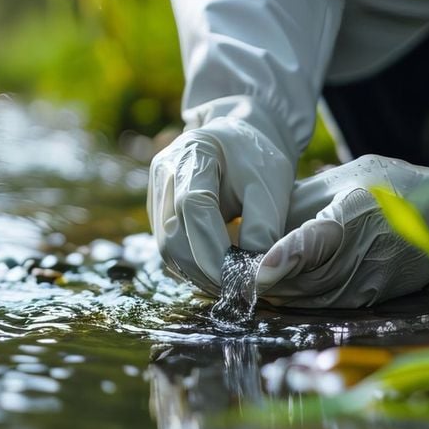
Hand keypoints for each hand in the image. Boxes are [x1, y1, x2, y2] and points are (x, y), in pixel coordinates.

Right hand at [148, 116, 295, 293]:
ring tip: (229, 284)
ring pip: (166, 246)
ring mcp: (156, 190)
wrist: (241, 138)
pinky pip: (168, 245)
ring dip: (196, 272)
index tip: (237, 279)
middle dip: (203, 269)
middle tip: (236, 290)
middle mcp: (165, 170)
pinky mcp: (157, 208)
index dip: (211, 250)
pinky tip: (216, 273)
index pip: (193, 207)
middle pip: (172, 233)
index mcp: (195, 152)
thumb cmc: (258, 160)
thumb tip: (254, 275)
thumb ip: (264, 227)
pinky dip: (191, 264)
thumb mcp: (272, 186)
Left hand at [255, 155, 428, 307]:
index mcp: (353, 215)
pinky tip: (282, 292)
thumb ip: (300, 200)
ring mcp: (370, 281)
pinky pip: (329, 305)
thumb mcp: (344, 177)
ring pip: (312, 298)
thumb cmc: (390, 186)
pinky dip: (302, 301)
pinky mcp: (374, 297)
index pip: (315, 242)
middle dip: (267, 281)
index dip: (286, 257)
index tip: (258, 271)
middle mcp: (362, 254)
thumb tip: (257, 222)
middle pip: (305, 279)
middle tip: (232, 277)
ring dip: (280, 294)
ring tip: (250, 285)